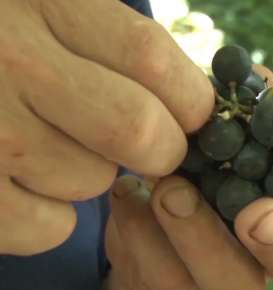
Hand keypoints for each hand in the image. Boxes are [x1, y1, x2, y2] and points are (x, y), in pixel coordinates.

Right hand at [0, 0, 212, 254]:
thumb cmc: (2, 35)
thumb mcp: (50, 7)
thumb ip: (112, 40)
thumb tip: (195, 102)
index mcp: (44, 2)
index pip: (151, 57)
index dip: (190, 99)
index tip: (191, 115)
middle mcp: (9, 58)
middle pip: (137, 129)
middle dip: (160, 149)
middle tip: (147, 144)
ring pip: (90, 180)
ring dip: (92, 174)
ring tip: (55, 146)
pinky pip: (46, 227)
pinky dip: (51, 217)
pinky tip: (26, 182)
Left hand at [105, 69, 272, 289]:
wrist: (157, 198)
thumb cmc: (218, 144)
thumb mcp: (239, 113)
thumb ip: (254, 96)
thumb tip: (249, 77)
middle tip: (258, 214)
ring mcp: (234, 274)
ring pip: (240, 289)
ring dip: (206, 238)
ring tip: (172, 191)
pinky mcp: (178, 287)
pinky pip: (165, 276)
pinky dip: (144, 230)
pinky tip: (131, 192)